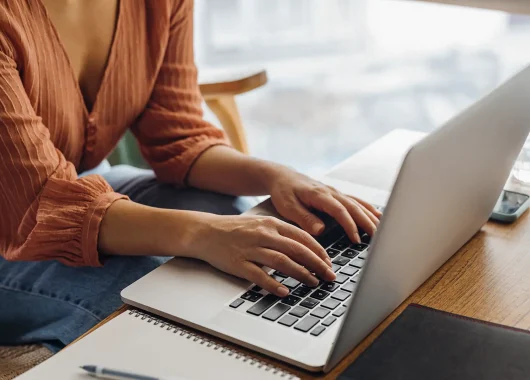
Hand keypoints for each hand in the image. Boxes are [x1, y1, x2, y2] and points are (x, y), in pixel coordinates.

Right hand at [187, 213, 335, 296]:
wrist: (206, 231)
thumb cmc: (236, 230)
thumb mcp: (261, 224)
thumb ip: (282, 234)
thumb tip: (307, 248)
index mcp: (271, 224)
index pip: (302, 237)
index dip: (319, 251)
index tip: (329, 263)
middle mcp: (263, 234)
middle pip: (297, 250)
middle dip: (317, 264)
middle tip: (329, 276)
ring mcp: (251, 249)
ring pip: (282, 262)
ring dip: (301, 273)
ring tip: (313, 283)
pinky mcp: (239, 263)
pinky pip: (259, 276)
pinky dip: (274, 284)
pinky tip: (284, 291)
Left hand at [264, 166, 381, 242]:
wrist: (282, 177)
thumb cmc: (283, 192)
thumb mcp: (288, 207)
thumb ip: (304, 218)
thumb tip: (320, 230)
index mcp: (319, 195)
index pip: (339, 210)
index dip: (349, 225)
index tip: (356, 239)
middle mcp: (331, 192)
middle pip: (354, 206)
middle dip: (367, 222)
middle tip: (378, 238)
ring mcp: (335, 192)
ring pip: (358, 203)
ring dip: (371, 215)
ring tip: (384, 229)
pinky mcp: (336, 194)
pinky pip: (356, 201)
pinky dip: (368, 208)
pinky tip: (378, 216)